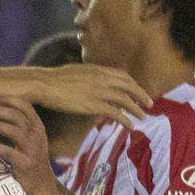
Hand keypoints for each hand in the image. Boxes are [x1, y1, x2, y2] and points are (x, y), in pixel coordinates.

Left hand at [0, 98, 57, 194]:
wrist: (43, 185)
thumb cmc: (33, 160)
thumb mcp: (32, 140)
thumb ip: (21, 126)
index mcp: (38, 127)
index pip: (25, 106)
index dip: (8, 99)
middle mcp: (37, 136)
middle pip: (15, 115)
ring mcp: (32, 150)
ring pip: (11, 130)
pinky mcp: (25, 164)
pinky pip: (7, 151)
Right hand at [31, 63, 147, 124]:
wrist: (46, 84)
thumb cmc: (56, 79)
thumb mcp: (78, 72)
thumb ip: (90, 76)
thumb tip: (94, 81)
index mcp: (98, 69)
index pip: (123, 76)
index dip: (134, 85)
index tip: (139, 92)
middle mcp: (102, 78)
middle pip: (129, 86)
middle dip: (141, 95)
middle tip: (149, 104)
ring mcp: (99, 91)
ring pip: (125, 100)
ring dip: (136, 109)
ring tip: (142, 117)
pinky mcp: (94, 105)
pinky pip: (116, 113)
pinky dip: (125, 119)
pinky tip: (130, 125)